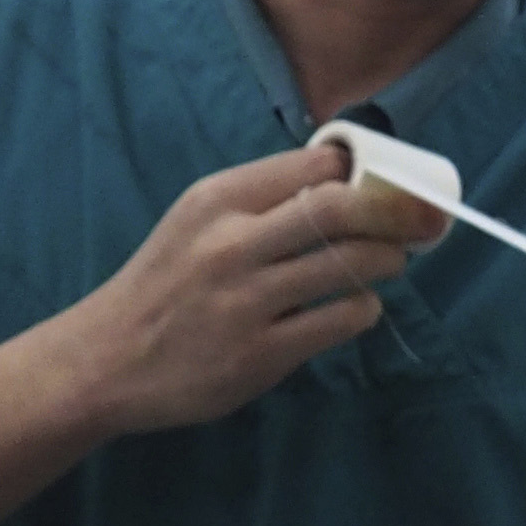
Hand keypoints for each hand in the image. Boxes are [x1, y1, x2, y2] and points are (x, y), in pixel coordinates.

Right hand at [72, 141, 445, 440]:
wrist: (108, 360)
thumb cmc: (165, 284)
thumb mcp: (196, 221)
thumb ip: (260, 200)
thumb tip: (345, 178)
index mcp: (218, 200)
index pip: (315, 166)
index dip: (363, 173)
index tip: (386, 184)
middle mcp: (232, 243)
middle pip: (343, 208)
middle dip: (395, 212)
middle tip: (418, 223)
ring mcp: (248, 300)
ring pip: (351, 264)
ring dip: (387, 261)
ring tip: (389, 263)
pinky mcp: (262, 353)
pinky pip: (341, 321)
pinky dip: (363, 309)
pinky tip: (356, 307)